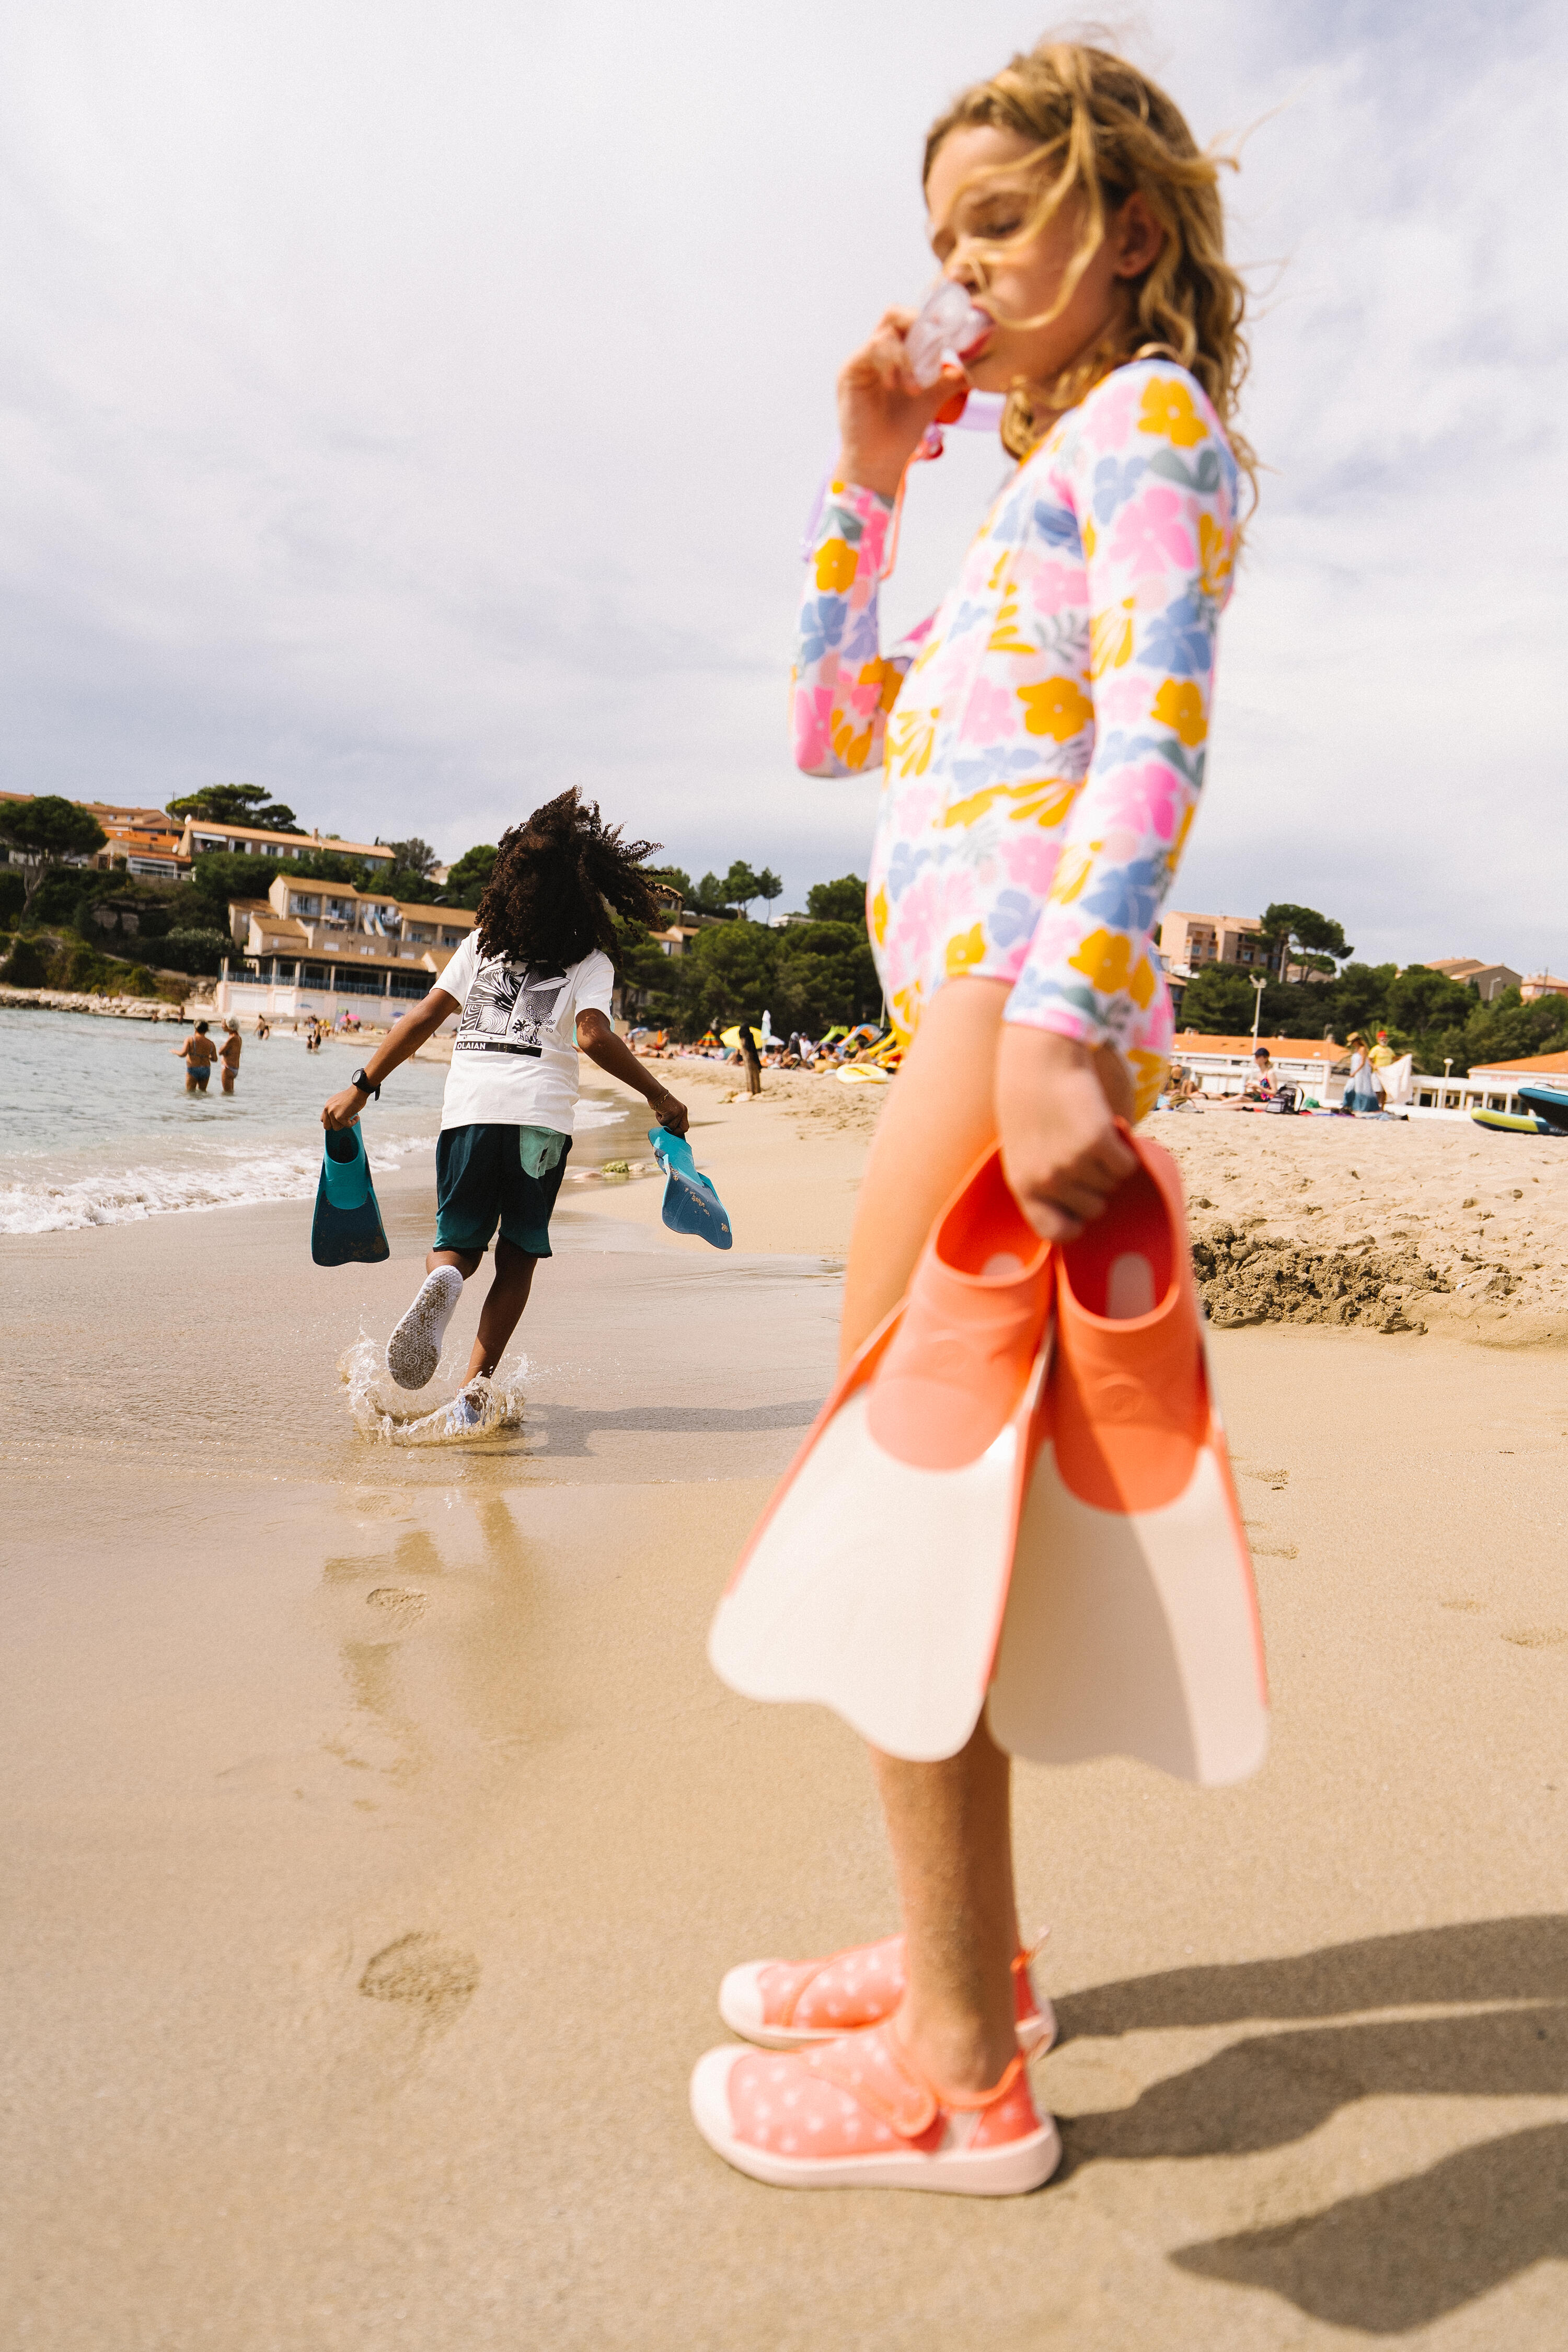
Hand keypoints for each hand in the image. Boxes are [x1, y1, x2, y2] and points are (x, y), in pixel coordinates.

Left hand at [322, 1085, 365, 1130]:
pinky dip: (353, 1123)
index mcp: (327, 1106)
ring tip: (352, 1118)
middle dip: (336, 1126)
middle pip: (327, 1126)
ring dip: (345, 1124)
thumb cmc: (352, 1096)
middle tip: (344, 1122)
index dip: (331, 1122)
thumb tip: (337, 1120)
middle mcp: (327, 1109)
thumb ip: (335, 1110)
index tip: (338, 1121)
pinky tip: (356, 1117)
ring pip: (336, 1128)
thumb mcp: (339, 1102)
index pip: (323, 1120)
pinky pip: (347, 1126)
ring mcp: (332, 1113)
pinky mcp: (340, 1117)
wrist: (357, 1091)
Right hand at [650, 1087, 688, 1136]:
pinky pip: (664, 1123)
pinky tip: (658, 1111)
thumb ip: (673, 1119)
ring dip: (663, 1122)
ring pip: (671, 1127)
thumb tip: (672, 1132)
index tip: (672, 1132)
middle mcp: (683, 1111)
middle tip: (666, 1128)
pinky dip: (659, 1119)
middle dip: (674, 1132)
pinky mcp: (671, 1113)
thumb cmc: (660, 1102)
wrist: (656, 1092)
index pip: (686, 1127)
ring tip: (661, 1113)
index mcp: (684, 1110)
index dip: (679, 1131)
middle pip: (682, 1129)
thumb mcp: (671, 1110)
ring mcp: (678, 1112)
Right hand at [835, 308, 969, 500]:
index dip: (929, 320)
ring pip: (887, 332)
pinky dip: (892, 361)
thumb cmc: (901, 432)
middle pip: (894, 314)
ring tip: (915, 387)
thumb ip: (948, 381)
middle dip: (918, 324)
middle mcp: (875, 352)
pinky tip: (899, 385)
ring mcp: (861, 359)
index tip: (951, 331)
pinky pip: (873, 348)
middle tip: (936, 344)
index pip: (908, 321)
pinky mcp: (849, 370)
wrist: (881, 460)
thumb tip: (971, 372)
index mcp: (893, 354)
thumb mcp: (931, 399)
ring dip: (908, 356)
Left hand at [996, 1028, 1137, 1242]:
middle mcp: (1048, 1181)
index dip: (1074, 1224)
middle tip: (1082, 1152)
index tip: (1081, 1210)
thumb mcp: (1022, 1149)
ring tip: (1088, 1132)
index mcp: (1023, 1186)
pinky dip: (1125, 1149)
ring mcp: (1073, 1164)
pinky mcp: (1099, 1142)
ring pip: (1112, 1184)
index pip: (1055, 1232)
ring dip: (1109, 1163)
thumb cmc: (1029, 1101)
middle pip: (1094, 1207)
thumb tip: (1080, 1211)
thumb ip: (1042, 1180)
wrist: (1039, 1059)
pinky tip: (1106, 1126)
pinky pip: (1127, 1165)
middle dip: (1095, 1184)